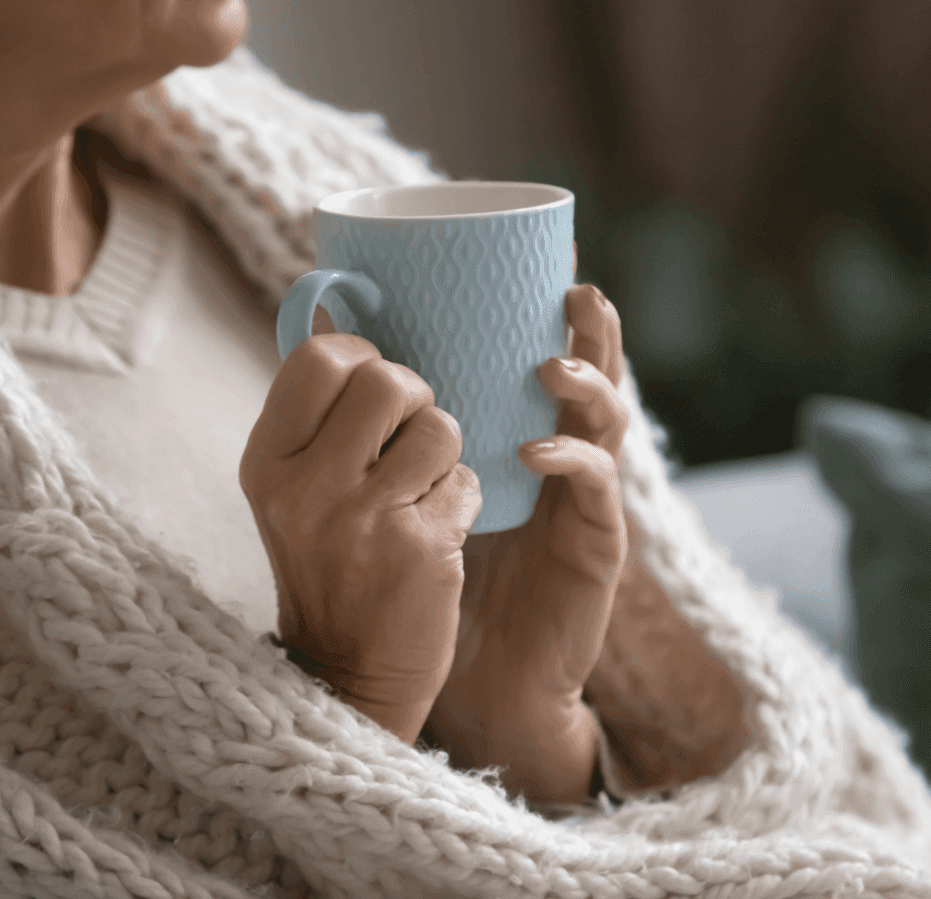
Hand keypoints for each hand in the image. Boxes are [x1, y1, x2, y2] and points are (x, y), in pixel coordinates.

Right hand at [241, 308, 482, 742]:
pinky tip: (435, 529)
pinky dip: (461, 498)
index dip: (361, 356)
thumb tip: (342, 316)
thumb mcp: (292, 489)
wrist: (346, 671)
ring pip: (441, 426)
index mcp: (268, 461)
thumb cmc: (326, 563)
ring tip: (420, 487)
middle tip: (406, 434)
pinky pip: (467, 480)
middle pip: (390, 381)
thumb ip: (315, 415)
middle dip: (414, 398)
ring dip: (444, 452)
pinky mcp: (422, 549)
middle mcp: (307, 488)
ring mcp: (364, 520)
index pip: (320, 358)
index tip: (372, 384)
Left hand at [425, 274, 630, 803]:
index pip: (542, 361)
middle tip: (573, 288)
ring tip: (549, 363)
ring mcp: (584, 501)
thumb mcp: (408, 487)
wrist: (472, 673)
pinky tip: (534, 450)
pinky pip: (597, 495)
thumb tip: (327, 329)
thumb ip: (388, 417)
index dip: (548, 313)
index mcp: (522, 436)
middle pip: (593, 378)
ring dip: (588, 385)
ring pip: (608, 426)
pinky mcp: (596, 547)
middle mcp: (562, 458)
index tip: (539, 261)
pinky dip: (571, 463)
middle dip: (590, 330)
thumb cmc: (434, 573)